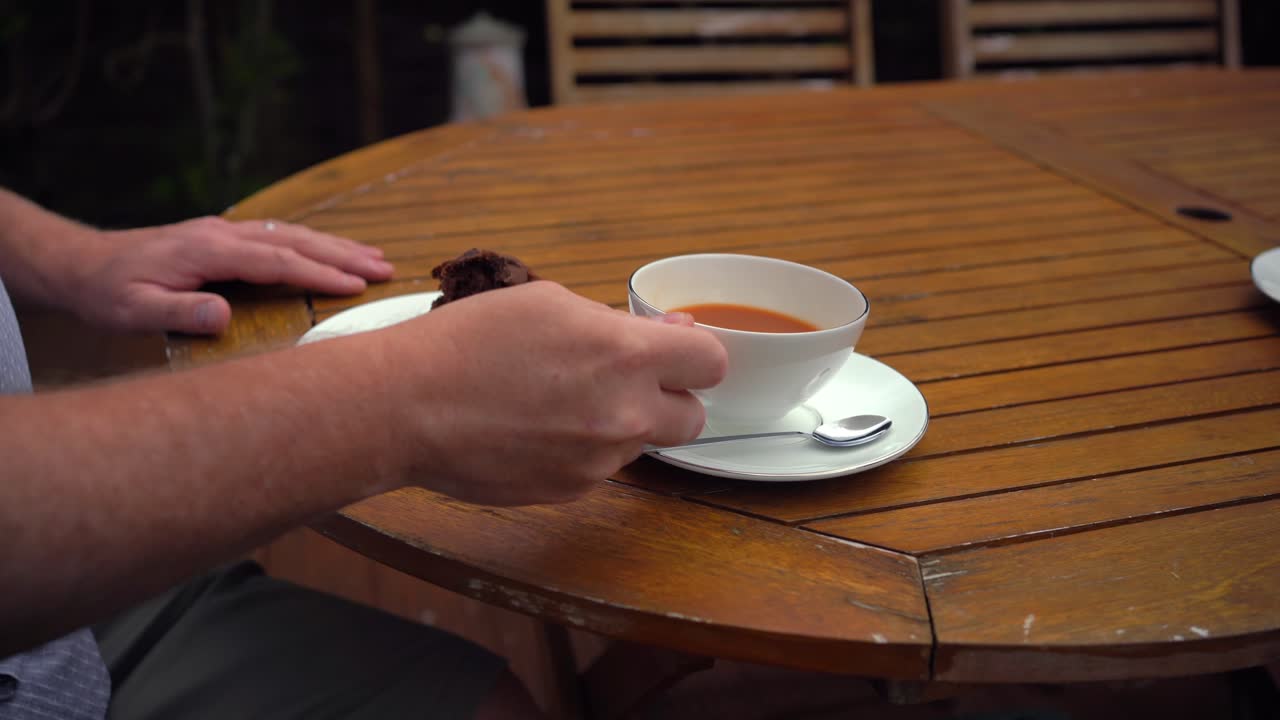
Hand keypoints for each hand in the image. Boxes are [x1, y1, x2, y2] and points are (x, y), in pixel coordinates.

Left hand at [64, 216, 392, 333]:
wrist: (82, 263)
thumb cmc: (108, 292)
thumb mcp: (134, 310)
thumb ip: (179, 312)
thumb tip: (224, 316)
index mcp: (207, 249)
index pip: (276, 260)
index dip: (319, 272)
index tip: (356, 285)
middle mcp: (222, 233)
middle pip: (294, 239)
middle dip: (343, 253)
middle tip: (386, 268)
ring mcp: (224, 231)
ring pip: (290, 234)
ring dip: (335, 245)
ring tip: (374, 257)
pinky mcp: (222, 236)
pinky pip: (278, 235)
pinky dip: (312, 242)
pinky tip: (330, 250)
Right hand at [376, 282, 726, 505]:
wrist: (405, 406)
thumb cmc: (469, 341)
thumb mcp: (548, 304)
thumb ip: (619, 325)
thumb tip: (670, 336)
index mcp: (626, 356)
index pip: (712, 364)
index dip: (695, 357)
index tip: (674, 354)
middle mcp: (624, 414)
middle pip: (693, 419)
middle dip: (669, 399)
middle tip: (623, 381)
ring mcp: (597, 461)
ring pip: (639, 445)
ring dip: (618, 425)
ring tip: (558, 401)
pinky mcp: (568, 491)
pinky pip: (597, 469)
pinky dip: (580, 451)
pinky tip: (534, 429)